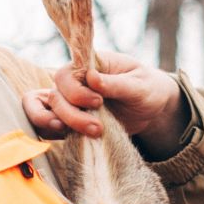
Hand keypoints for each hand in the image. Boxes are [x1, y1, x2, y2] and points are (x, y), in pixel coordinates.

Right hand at [21, 51, 187, 151]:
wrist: (152, 108)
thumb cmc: (147, 88)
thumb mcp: (139, 84)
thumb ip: (116, 83)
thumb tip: (92, 79)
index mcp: (89, 65)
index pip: (65, 75)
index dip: (75, 91)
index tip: (98, 102)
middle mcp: (75, 83)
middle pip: (55, 97)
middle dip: (72, 115)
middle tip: (98, 127)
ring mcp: (72, 103)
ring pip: (50, 113)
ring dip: (66, 126)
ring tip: (94, 133)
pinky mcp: (74, 121)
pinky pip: (55, 128)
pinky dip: (59, 135)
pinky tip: (77, 138)